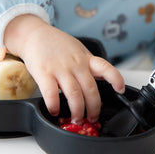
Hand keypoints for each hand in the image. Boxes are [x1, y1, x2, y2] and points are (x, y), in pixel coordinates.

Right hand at [4, 15, 124, 122]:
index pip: (106, 67)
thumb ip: (88, 64)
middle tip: (92, 118)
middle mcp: (76, 64)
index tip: (120, 89)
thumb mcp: (78, 50)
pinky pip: (51, 94)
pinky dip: (54, 106)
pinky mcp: (44, 73)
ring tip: (76, 119)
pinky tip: (55, 111)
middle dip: (94, 108)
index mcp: (86, 58)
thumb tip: (100, 80)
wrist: (34, 34)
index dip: (116, 79)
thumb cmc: (56, 44)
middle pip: (90, 90)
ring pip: (74, 95)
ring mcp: (60, 69)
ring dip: (77, 111)